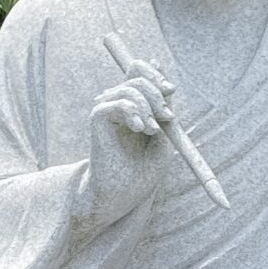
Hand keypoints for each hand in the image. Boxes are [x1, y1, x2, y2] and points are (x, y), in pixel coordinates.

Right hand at [80, 48, 175, 229]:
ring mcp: (106, 111)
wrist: (123, 196)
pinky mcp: (96, 120)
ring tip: (152, 131)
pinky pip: (115, 102)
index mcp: (133, 107)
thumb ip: (162, 108)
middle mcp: (117, 105)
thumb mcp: (163, 136)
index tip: (170, 89)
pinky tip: (140, 129)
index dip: (156, 74)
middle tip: (168, 117)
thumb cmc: (142, 172)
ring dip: (147, 107)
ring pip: (128, 89)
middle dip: (157, 93)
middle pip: (136, 76)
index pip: (139, 72)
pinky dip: (132, 112)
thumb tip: (164, 77)